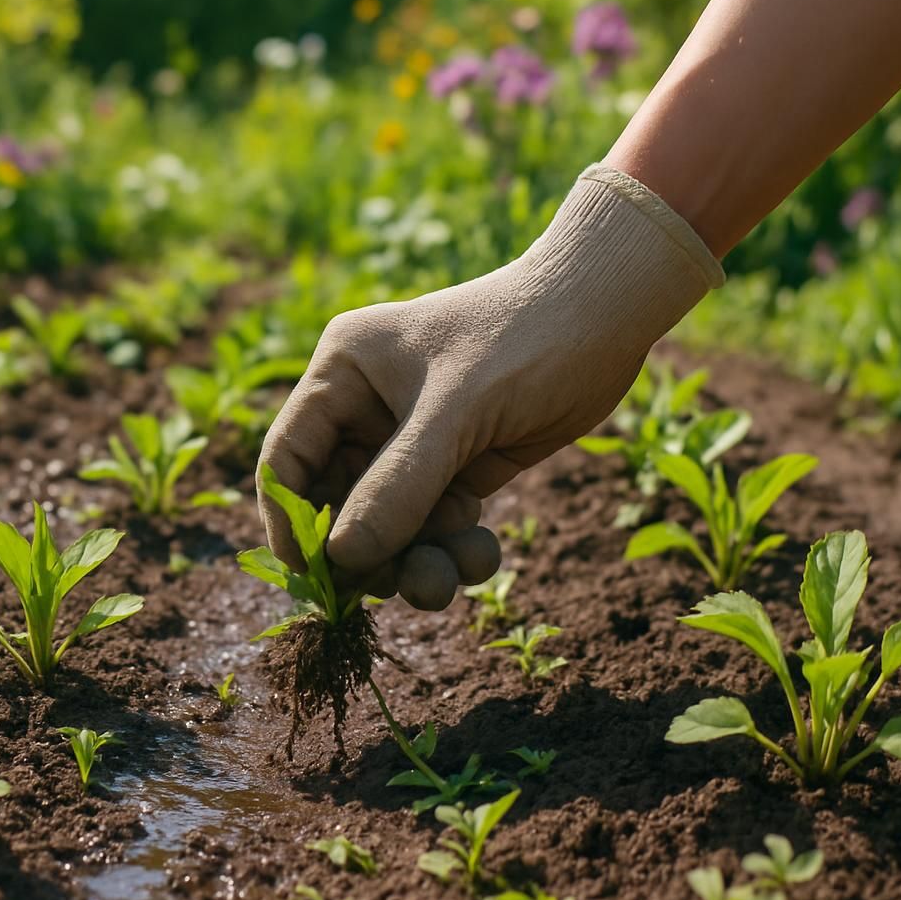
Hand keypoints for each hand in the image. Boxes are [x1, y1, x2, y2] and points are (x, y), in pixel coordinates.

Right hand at [257, 164, 723, 609]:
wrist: (612, 314)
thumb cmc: (526, 338)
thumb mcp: (456, 413)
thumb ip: (397, 486)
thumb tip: (340, 559)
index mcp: (343, 374)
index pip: (288, 459)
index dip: (292, 523)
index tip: (315, 578)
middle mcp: (367, 408)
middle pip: (338, 504)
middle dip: (368, 551)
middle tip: (397, 586)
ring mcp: (413, 441)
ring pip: (390, 526)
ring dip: (415, 561)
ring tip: (445, 581)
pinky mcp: (457, 466)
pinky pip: (436, 527)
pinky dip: (453, 551)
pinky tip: (482, 554)